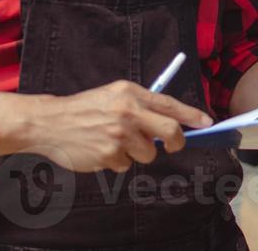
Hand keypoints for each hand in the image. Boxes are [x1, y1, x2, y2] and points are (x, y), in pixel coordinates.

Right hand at [19, 80, 212, 172]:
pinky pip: (127, 165)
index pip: (170, 104)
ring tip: (116, 142)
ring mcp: (119, 135)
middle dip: (177, 142)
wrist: (51, 122)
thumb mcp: (114, 95)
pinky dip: (118, 161)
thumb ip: (141, 105)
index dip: (192, 115)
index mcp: (131, 93)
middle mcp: (128, 112)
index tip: (207, 123)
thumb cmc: (86, 108)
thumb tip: (171, 123)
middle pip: (170, 132)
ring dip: (138, 152)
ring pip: (148, 153)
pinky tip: (102, 150)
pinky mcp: (109, 155)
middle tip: (173, 145)